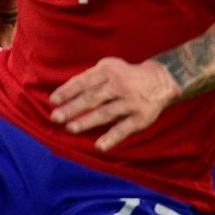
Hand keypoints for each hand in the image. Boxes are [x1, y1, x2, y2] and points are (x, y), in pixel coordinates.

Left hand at [49, 57, 179, 151]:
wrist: (162, 81)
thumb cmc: (124, 75)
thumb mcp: (108, 68)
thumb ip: (88, 79)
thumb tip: (62, 94)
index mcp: (108, 71)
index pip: (84, 81)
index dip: (68, 91)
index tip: (53, 101)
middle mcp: (119, 85)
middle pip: (92, 98)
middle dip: (73, 108)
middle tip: (55, 117)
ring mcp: (131, 102)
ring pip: (106, 113)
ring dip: (87, 121)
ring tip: (70, 128)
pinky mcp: (141, 118)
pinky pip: (125, 129)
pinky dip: (112, 138)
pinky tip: (99, 147)